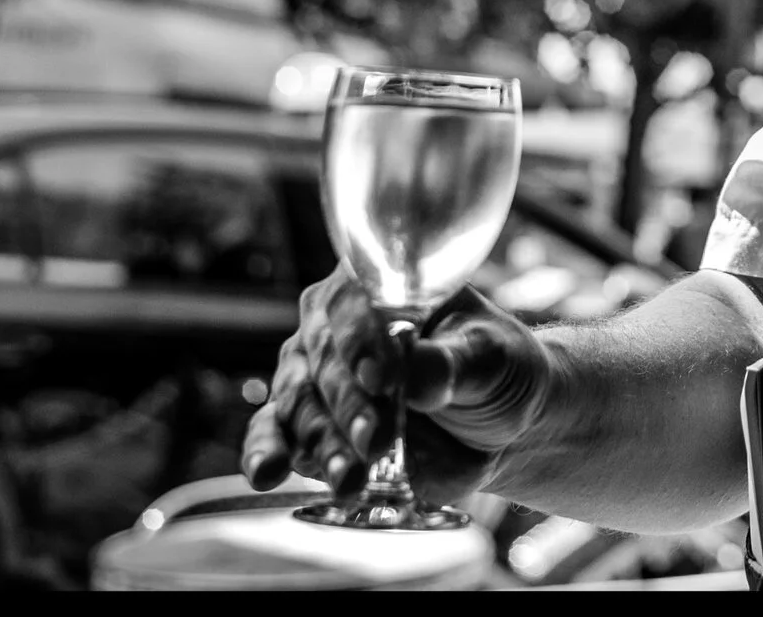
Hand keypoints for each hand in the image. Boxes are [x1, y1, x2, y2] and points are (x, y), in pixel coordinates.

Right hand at [243, 268, 550, 506]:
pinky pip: (272, 433)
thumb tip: (417, 376)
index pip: (356, 303)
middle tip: (373, 439)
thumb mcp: (490, 358)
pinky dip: (266, 453)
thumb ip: (452, 364)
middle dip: (347, 404)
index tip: (381, 379)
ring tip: (350, 478)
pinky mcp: (312, 425)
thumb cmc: (496, 369)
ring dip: (320, 443)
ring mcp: (318, 377)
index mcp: (381, 285)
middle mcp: (337, 326)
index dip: (362, 341)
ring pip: (299, 404)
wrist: (497, 424)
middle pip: (322, 359)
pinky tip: (266, 473)